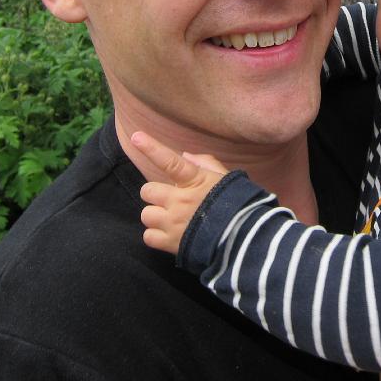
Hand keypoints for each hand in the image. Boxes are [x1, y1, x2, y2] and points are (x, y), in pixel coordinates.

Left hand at [133, 131, 227, 255]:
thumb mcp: (225, 178)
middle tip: (169, 200)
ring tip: (170, 219)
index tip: (136, 137)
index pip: (169, 161)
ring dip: (156, 216)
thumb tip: (185, 155)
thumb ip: (205, 163)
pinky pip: (148, 236)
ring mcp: (174, 223)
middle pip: (148, 191)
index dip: (152, 148)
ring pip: (146, 214)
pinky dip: (156, 235)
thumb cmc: (236, 203)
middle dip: (156, 194)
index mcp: (195, 181)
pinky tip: (169, 233)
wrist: (244, 237)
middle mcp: (180, 200)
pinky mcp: (171, 243)